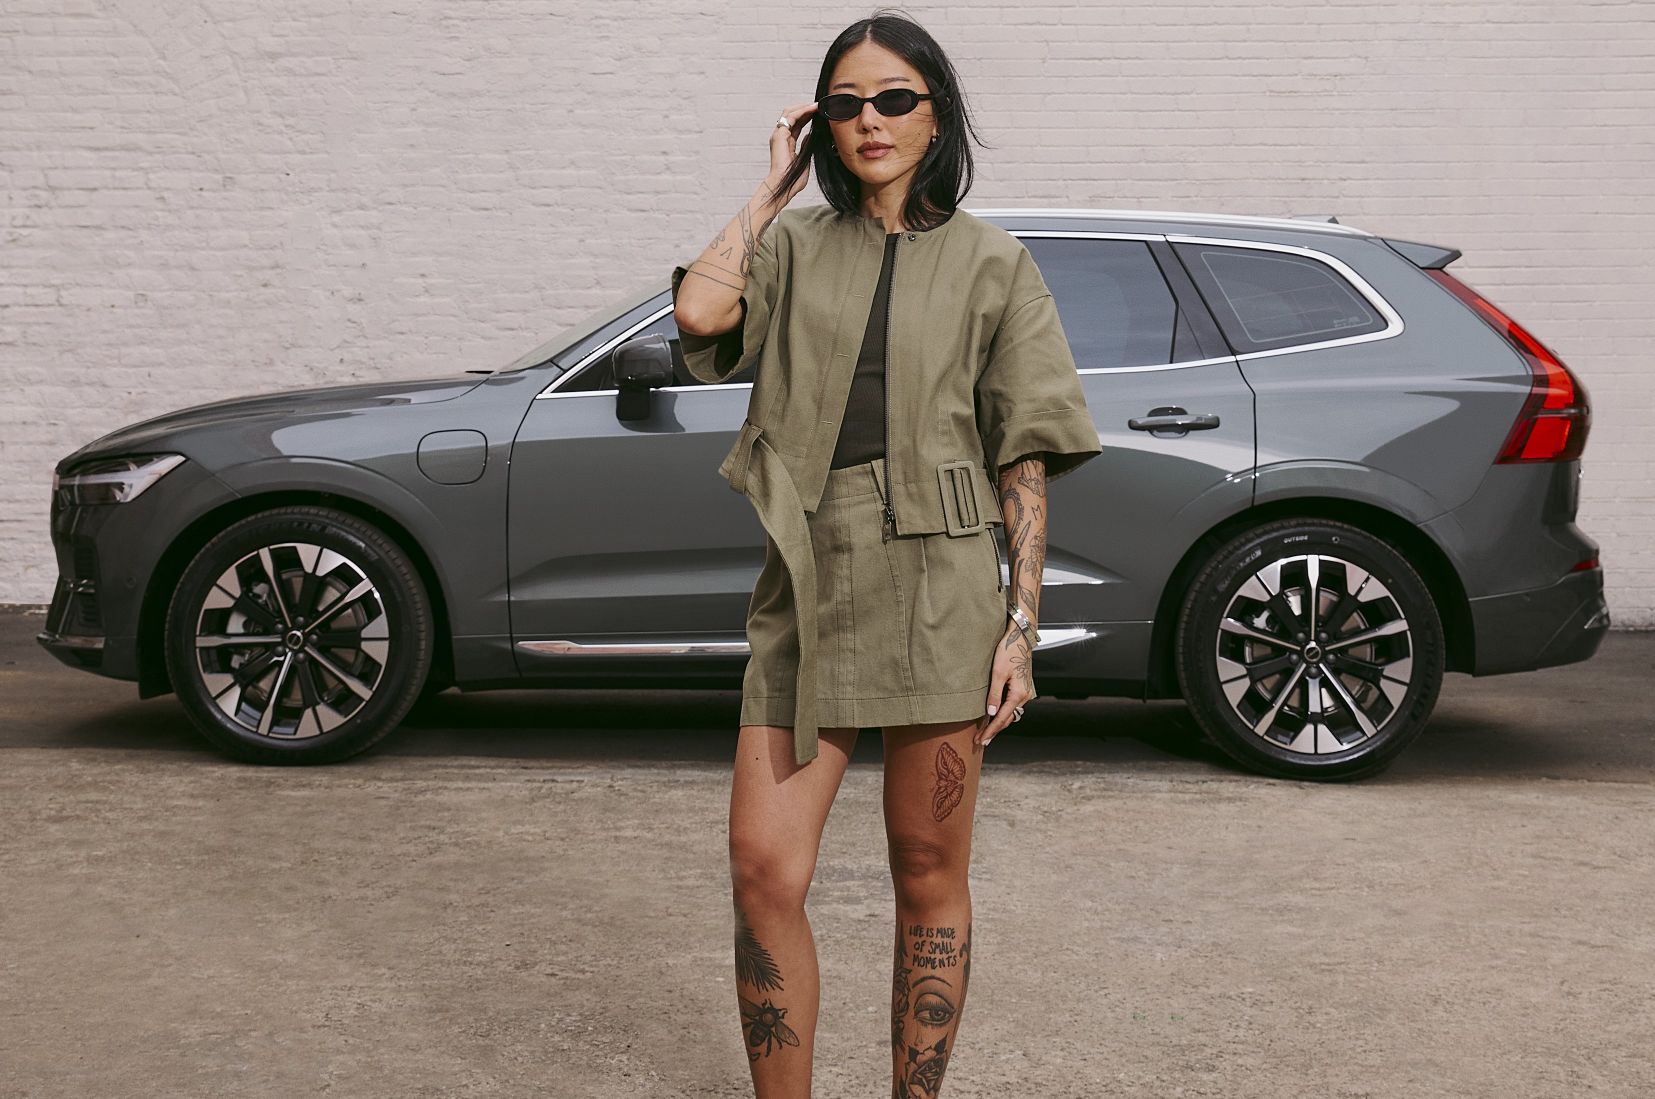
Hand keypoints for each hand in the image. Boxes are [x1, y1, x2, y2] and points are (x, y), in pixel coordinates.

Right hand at [764, 101, 818, 204]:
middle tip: (819, 106)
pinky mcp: (780, 135)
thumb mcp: (804, 159)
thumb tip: (811, 136)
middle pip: (792, 116)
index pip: (796, 124)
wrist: (784, 186)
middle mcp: (780, 137)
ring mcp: (778, 135)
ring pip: (790, 113)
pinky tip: (813, 109)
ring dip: (804, 107)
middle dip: (805, 109)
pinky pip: (791, 117)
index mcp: (786, 143)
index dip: (807, 117)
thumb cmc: (792, 180)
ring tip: (817, 105)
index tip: (819, 113)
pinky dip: (802, 111)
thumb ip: (806, 147)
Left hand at [976, 620, 1035, 746]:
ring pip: (1011, 713)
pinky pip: (1012, 706)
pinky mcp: (1022, 687)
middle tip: (980, 740)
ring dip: (999, 723)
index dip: (991, 731)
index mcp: (1019, 694)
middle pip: (1008, 719)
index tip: (981, 740)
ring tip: (985, 731)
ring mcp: (1025, 692)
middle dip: (994, 730)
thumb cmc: (1008, 650)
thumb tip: (990, 713)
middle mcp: (1025, 695)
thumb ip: (994, 694)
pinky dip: (1003, 713)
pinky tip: (994, 716)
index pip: (1002, 718)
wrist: (1020, 637)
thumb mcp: (997, 673)